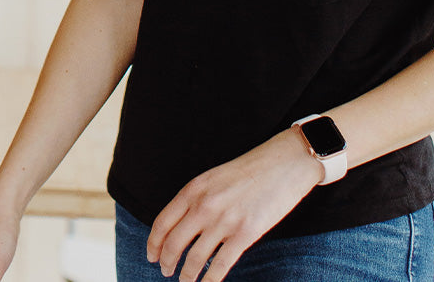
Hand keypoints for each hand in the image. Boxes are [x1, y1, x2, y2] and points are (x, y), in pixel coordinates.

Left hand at [146, 130, 322, 280]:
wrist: (282, 164)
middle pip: (174, 243)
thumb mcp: (213, 178)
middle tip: (165, 271)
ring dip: (187, 275)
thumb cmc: (249, 171)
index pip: (163, 222)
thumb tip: (182, 225)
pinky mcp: (245, 234)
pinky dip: (210, 281)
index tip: (151, 255)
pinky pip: (221, 266)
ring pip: (195, 259)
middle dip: (166, 262)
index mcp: (193, 189)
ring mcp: (224, 221)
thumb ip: (196, 199)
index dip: (153, 243)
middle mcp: (204, 205)